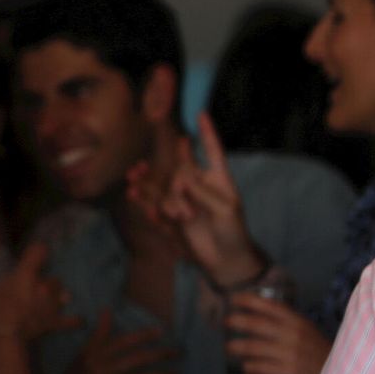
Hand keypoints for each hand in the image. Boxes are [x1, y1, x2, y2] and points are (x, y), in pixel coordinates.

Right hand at [0, 242, 81, 341]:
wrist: (10, 331)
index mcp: (27, 274)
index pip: (39, 251)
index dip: (40, 249)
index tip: (39, 251)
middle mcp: (43, 285)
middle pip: (54, 277)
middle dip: (49, 281)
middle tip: (40, 286)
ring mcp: (52, 303)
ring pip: (63, 295)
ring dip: (60, 296)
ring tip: (57, 299)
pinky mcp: (56, 321)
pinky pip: (71, 320)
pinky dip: (75, 320)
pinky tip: (80, 319)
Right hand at [55, 308, 178, 373]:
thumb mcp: (83, 356)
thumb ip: (99, 335)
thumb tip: (107, 310)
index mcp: (95, 357)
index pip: (123, 342)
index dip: (143, 335)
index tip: (162, 331)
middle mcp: (101, 372)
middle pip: (137, 359)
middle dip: (160, 354)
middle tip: (178, 353)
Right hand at [126, 113, 263, 288]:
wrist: (223, 259)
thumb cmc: (233, 232)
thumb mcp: (227, 211)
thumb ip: (206, 193)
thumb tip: (183, 179)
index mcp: (218, 179)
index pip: (211, 151)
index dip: (206, 133)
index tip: (200, 114)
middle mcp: (198, 185)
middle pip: (178, 170)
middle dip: (173, 184)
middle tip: (182, 208)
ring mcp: (182, 199)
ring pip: (163, 187)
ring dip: (156, 192)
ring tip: (149, 195)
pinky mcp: (170, 215)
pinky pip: (153, 203)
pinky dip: (146, 203)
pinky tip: (141, 201)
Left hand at [225, 293, 330, 373]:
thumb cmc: (320, 353)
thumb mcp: (307, 332)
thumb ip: (286, 324)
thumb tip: (257, 315)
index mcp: (298, 322)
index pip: (271, 307)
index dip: (250, 301)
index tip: (233, 298)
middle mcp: (294, 335)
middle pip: (259, 324)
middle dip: (238, 321)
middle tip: (224, 321)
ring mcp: (292, 353)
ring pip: (257, 347)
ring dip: (239, 346)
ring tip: (228, 347)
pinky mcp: (291, 372)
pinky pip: (264, 367)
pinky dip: (252, 366)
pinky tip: (245, 367)